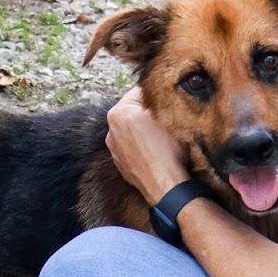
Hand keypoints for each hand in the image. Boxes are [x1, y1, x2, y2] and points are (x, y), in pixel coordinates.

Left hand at [106, 87, 189, 205]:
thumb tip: (155, 93)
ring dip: (144, 131)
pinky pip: (132, 149)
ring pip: (132, 132)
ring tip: (162, 137)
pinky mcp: (121, 165)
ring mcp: (114, 150)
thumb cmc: (167, 149)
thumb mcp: (165, 114)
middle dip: (147, 114)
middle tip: (166, 118)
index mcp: (118, 113)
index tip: (166, 100)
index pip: (138, 93)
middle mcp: (110, 131)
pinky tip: (156, 152)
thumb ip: (155, 100)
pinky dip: (142, 148)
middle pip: (132, 113)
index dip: (156, 95)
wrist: (165, 184)